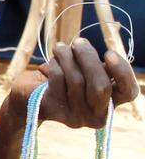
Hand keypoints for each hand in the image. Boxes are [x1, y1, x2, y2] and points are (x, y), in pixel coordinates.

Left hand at [9, 37, 138, 128]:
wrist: (31, 95)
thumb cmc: (65, 80)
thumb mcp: (87, 74)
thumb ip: (100, 68)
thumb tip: (108, 56)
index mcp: (110, 105)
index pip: (128, 92)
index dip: (122, 72)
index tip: (109, 53)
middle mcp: (96, 116)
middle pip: (101, 86)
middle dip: (89, 58)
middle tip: (79, 42)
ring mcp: (75, 116)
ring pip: (76, 80)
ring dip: (67, 57)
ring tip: (61, 47)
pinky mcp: (54, 110)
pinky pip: (58, 79)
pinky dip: (55, 64)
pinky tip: (52, 61)